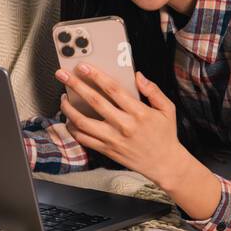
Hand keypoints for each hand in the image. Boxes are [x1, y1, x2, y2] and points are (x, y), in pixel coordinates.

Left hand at [57, 64, 191, 189]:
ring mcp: (113, 139)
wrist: (163, 163)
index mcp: (139, 112)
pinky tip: (70, 119)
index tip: (83, 67)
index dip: (96, 76)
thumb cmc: (165, 135)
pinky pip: (84, 138)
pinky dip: (73, 128)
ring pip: (83, 122)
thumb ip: (153, 91)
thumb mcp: (168, 109)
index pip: (113, 89)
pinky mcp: (107, 150)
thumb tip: (139, 76)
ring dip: (69, 108)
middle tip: (63, 75)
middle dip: (76, 85)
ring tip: (63, 98)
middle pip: (94, 101)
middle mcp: (124, 125)